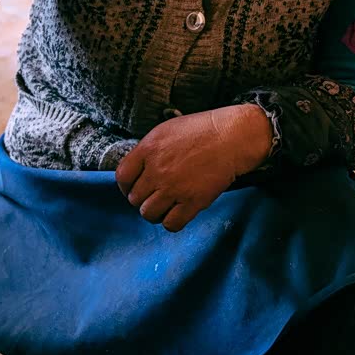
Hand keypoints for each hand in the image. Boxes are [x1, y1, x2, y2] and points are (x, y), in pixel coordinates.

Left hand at [115, 104, 273, 232]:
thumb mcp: (166, 131)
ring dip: (156, 212)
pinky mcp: (193, 201)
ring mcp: (174, 188)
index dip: (126, 186)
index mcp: (148, 150)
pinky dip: (172, 222)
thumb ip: (148, 151)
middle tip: (157, 195)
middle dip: (143, 199)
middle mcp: (157, 171)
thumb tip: (138, 170)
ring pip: (148, 214)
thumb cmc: (202, 130)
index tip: (134, 188)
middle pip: (134, 199)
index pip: (122, 177)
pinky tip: (179, 212)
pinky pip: (171, 224)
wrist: (232, 137)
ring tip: (167, 205)